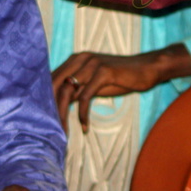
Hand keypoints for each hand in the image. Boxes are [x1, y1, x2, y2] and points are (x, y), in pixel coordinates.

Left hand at [52, 45, 190, 133]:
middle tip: (50, 129)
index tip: (44, 118)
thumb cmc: (121, 77)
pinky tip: (85, 127)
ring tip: (63, 132)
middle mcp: (80, 58)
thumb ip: (77, 90)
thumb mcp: (94, 83)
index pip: (52, 78)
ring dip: (63, 114)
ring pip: (68, 91)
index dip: (45, 98)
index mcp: (75, 59)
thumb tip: (58, 104)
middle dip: (50, 108)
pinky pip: (85, 96)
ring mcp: (91, 63)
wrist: (147, 68)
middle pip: (55, 84)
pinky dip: (83, 114)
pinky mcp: (103, 72)